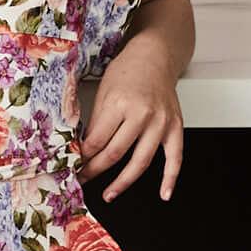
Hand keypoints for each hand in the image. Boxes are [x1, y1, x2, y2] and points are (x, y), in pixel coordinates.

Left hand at [79, 59, 185, 201]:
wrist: (155, 56)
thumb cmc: (127, 70)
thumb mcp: (104, 91)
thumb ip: (97, 121)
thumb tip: (86, 149)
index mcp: (120, 103)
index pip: (97, 141)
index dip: (83, 157)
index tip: (75, 165)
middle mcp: (142, 114)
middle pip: (115, 154)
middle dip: (95, 171)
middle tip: (84, 179)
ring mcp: (161, 122)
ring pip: (141, 162)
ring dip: (123, 182)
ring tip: (109, 193)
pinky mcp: (175, 127)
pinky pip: (175, 158)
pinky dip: (170, 179)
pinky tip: (163, 194)